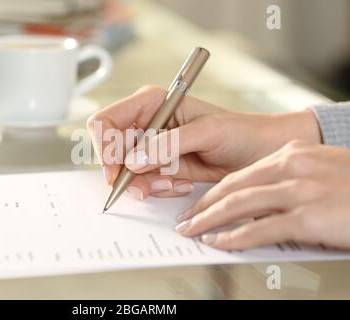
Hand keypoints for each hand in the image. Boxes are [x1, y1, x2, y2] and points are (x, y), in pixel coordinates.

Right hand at [87, 85, 320, 199]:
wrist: (258, 153)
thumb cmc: (239, 132)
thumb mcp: (206, 132)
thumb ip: (168, 145)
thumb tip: (134, 160)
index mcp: (150, 102)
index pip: (106, 121)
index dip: (104, 147)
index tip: (117, 171)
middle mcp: (145, 123)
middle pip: (111, 150)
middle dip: (125, 173)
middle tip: (145, 187)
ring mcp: (150, 146)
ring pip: (125, 171)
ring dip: (145, 184)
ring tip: (173, 183)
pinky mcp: (159, 165)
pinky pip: (143, 182)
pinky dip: (157, 189)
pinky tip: (180, 183)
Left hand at [176, 140, 349, 250]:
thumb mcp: (319, 172)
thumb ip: (288, 180)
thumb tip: (259, 199)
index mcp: (292, 156)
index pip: (241, 175)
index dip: (213, 191)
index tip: (197, 203)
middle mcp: (292, 168)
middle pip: (233, 187)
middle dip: (203, 206)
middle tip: (185, 218)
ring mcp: (300, 191)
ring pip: (239, 205)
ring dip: (209, 220)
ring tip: (192, 231)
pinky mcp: (309, 215)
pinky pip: (261, 227)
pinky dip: (234, 236)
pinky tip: (219, 242)